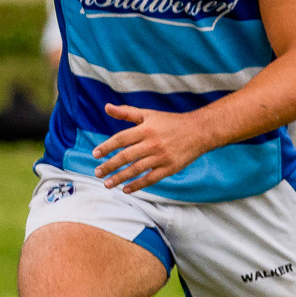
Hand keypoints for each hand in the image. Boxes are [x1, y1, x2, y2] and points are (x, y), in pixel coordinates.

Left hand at [92, 103, 209, 191]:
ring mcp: (162, 157)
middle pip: (126, 156)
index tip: (95, 154)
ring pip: (136, 169)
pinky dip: (138, 185)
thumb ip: (127, 112)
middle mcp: (152, 143)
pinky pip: (151, 178)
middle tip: (97, 173)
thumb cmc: (171, 122)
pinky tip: (126, 189)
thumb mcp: (149, 114)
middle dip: (109, 165)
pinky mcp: (170, 168)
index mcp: (146, 129)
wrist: (200, 131)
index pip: (121, 139)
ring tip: (107, 184)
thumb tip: (106, 107)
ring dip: (120, 177)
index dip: (107, 147)